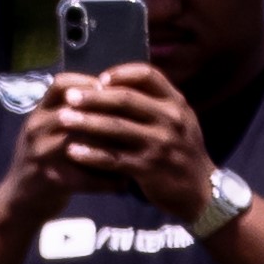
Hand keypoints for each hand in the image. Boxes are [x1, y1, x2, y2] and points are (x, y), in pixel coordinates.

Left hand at [46, 64, 217, 216]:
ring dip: (86, 122)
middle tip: (69, 96)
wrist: (200, 190)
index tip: (99, 78)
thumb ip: (154, 104)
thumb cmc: (181, 151)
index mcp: (176, 103)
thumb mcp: (179, 121)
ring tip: (63, 119)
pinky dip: (91, 154)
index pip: (149, 76)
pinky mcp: (149, 168)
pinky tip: (72, 151)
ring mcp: (160, 144)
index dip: (122, 73)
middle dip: (94, 97)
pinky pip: (114, 158)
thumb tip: (117, 84)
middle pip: (126, 99)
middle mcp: (170, 119)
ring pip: (116, 128)